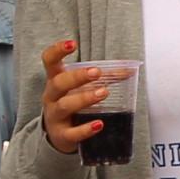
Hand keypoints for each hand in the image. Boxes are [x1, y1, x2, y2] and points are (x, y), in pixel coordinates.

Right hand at [38, 37, 110, 155]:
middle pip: (58, 83)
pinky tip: (99, 125)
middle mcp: (51, 96)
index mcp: (55, 80)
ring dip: (84, 99)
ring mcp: (55, 116)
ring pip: (64, 106)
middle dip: (77, 77)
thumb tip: (130, 70)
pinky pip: (72, 133)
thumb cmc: (71, 104)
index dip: (58, 50)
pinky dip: (85, 129)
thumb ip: (105, 78)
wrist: (58, 135)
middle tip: (97, 73)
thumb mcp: (81, 88)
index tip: (72, 44)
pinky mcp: (62, 135)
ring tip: (104, 93)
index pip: (49, 61)